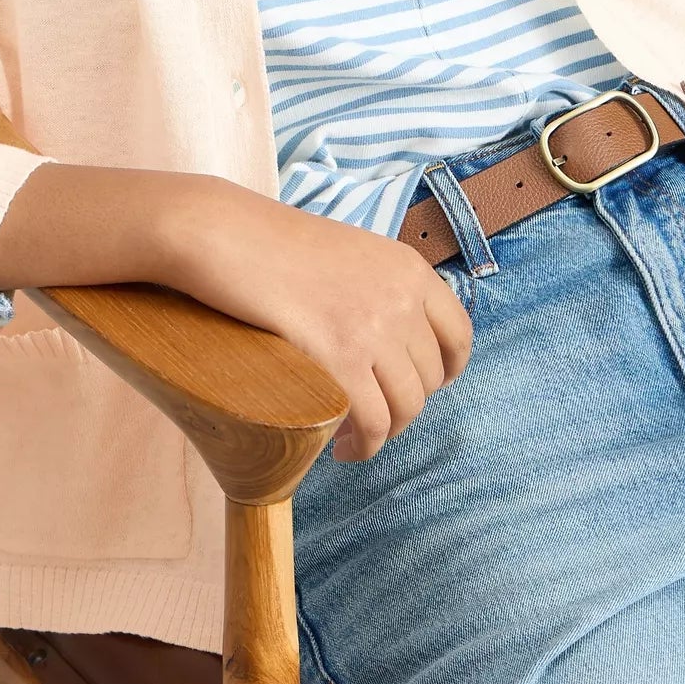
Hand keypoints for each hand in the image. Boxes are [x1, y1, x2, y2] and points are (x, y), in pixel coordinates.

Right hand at [157, 177, 472, 462]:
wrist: (225, 235)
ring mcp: (375, 329)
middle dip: (403, 405)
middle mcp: (403, 298)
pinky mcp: (341, 358)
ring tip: (352, 439)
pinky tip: (338, 447)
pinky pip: (371, 421)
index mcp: (409, 268)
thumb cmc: (271, 244)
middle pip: (430, 379)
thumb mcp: (349, 252)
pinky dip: (361, 445)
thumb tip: (390, 338)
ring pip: (405, 407)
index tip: (426, 386)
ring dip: (382, 432)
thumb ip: (378, 288)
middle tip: (368, 413)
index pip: (458, 334)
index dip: (447, 370)